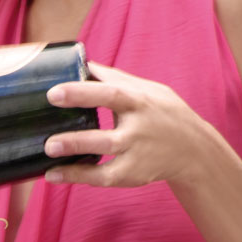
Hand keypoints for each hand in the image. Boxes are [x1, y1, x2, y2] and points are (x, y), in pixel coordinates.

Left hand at [39, 62, 221, 189]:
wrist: (193, 149)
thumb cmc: (164, 113)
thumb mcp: (148, 90)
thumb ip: (115, 79)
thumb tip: (83, 63)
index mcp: (139, 102)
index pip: (110, 94)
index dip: (81, 93)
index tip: (53, 92)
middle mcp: (138, 130)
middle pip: (106, 135)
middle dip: (76, 138)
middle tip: (48, 138)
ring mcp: (135, 154)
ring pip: (103, 158)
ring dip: (75, 156)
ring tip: (48, 152)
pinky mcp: (132, 174)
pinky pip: (102, 178)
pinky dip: (78, 177)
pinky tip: (54, 174)